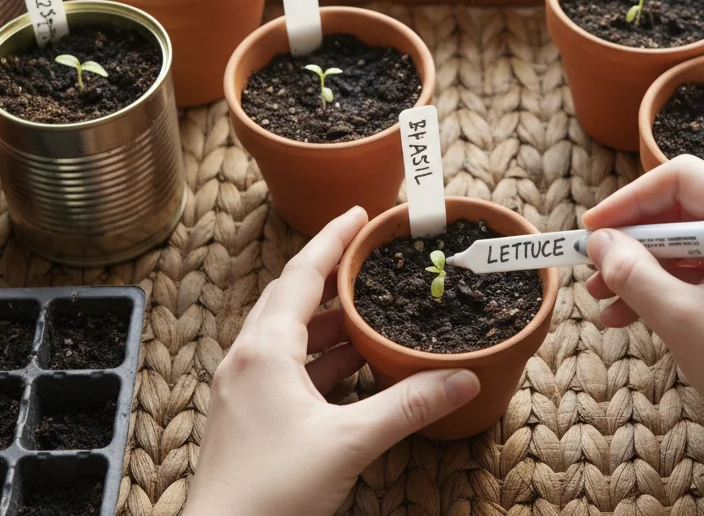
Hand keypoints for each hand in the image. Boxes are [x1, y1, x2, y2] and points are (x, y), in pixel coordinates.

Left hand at [184, 207, 480, 515]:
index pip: (300, 275)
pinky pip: (284, 370)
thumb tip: (461, 378)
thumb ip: (407, 406)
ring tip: (370, 318)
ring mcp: (242, 390)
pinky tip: (350, 373)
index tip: (358, 215)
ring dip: (326, 324)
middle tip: (367, 261)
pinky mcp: (246, 419)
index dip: (332, 241)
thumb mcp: (349, 442)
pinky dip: (318, 361)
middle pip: (289, 299)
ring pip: (286, 338)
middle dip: (330, 277)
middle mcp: (246, 360)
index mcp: (264, 350)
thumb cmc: (272, 491)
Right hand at [583, 155, 703, 442]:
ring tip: (604, 303)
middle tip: (593, 272)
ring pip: (693, 244)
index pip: (681, 179)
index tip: (592, 231)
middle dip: (634, 243)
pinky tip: (633, 315)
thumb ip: (633, 273)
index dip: (629, 201)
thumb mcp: (679, 318)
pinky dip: (674, 286)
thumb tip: (599, 242)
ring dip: (647, 269)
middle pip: (685, 210)